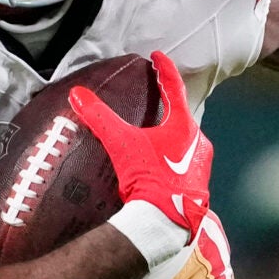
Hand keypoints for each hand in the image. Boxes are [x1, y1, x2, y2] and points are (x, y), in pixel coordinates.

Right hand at [67, 50, 212, 238]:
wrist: (165, 221)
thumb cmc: (149, 178)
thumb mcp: (121, 144)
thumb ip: (100, 118)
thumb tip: (77, 94)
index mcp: (184, 127)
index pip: (174, 89)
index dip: (165, 70)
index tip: (158, 57)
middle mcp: (199, 143)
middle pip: (183, 118)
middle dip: (169, 110)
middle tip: (157, 102)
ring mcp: (201, 166)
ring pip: (187, 143)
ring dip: (172, 138)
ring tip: (156, 139)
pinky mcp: (197, 187)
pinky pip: (185, 165)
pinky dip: (173, 161)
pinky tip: (160, 168)